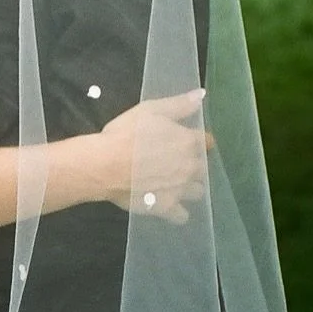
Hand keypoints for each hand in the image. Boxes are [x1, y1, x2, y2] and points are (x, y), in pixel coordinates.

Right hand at [97, 89, 211, 223]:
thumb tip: (202, 95)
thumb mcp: (150, 110)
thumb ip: (178, 105)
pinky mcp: (167, 207)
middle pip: (203, 167)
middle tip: (175, 161)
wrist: (105, 165)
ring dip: (189, 186)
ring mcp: (180, 190)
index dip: (198, 140)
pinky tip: (168, 203)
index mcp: (187, 142)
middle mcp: (189, 167)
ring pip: (197, 191)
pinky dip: (178, 211)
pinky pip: (182, 215)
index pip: (207, 142)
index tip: (187, 140)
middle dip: (193, 164)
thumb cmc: (126, 134)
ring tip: (173, 183)